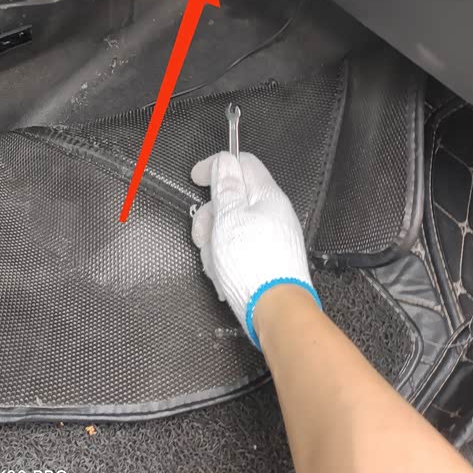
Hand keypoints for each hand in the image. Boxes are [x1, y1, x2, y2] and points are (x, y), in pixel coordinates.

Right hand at [190, 151, 320, 347]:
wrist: (276, 310)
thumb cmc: (253, 264)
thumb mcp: (229, 218)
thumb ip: (225, 188)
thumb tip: (224, 161)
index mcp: (267, 195)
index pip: (243, 163)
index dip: (216, 166)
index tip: (196, 177)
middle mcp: (273, 213)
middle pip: (232, 198)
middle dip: (210, 215)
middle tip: (203, 234)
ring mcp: (271, 236)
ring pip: (231, 226)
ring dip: (215, 241)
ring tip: (215, 261)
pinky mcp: (266, 258)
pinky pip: (238, 248)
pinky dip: (225, 257)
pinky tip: (223, 273)